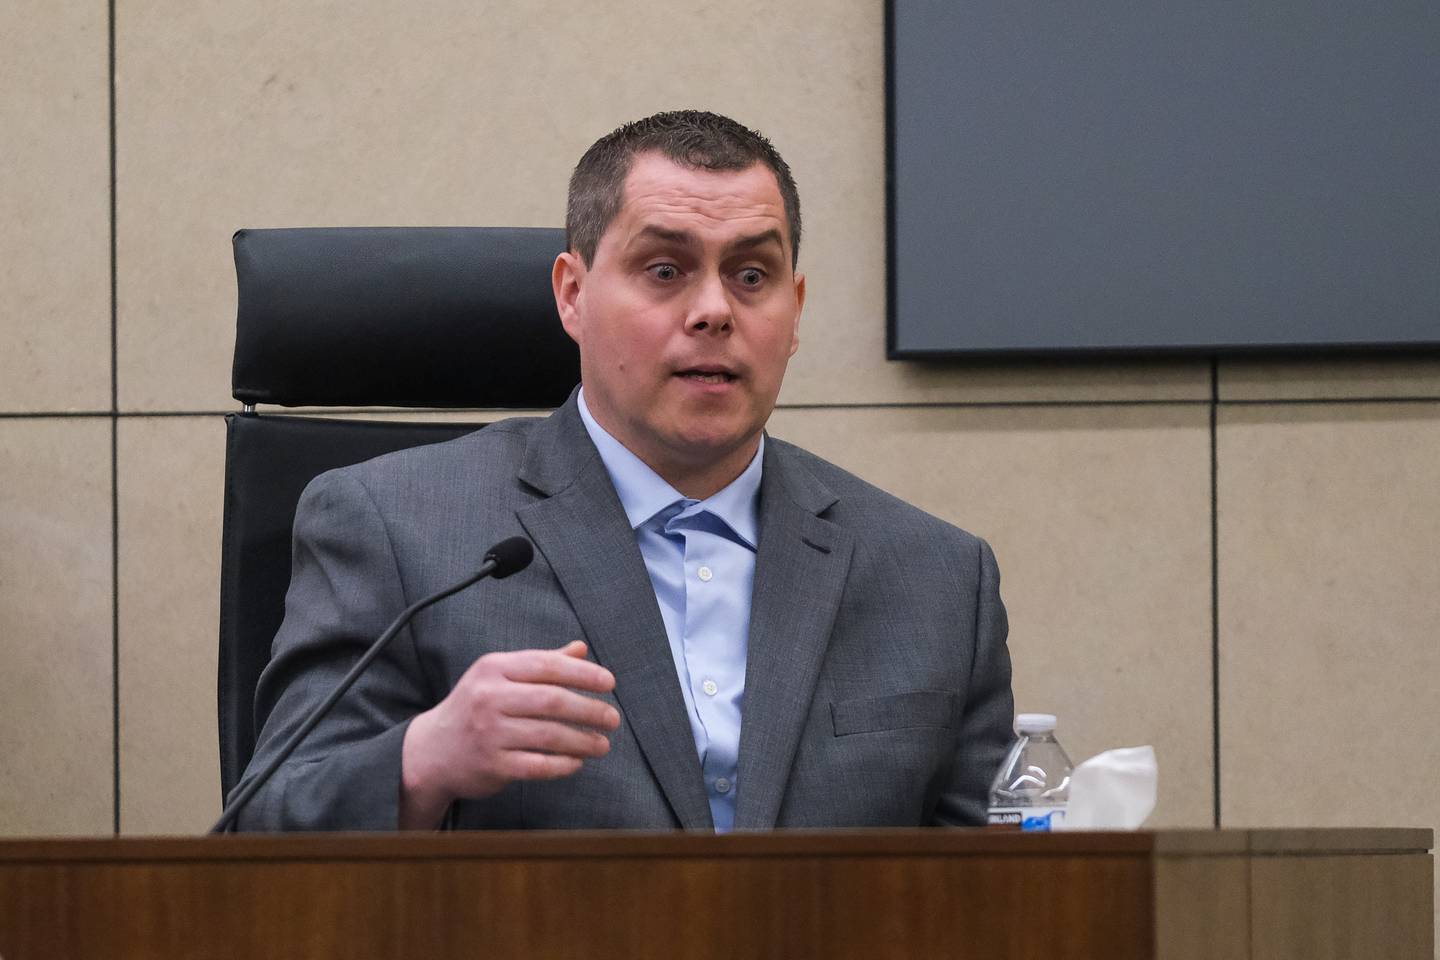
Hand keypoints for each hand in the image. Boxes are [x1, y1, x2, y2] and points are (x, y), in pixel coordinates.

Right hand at [399, 640, 618, 828]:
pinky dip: (563, 764)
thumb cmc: (475, 708)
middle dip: (589, 709)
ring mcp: (489, 733)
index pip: (547, 665)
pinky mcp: (491, 765)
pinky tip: (578, 762)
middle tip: (613, 718)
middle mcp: (488, 697)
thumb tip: (581, 648)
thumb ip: (541, 663)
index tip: (610, 683)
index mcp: (493, 668)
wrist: (431, 752)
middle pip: (551, 700)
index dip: (583, 673)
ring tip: (603, 744)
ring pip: (548, 734)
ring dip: (583, 740)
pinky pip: (537, 765)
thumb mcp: (500, 677)